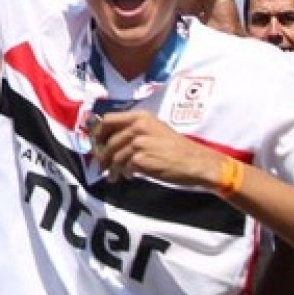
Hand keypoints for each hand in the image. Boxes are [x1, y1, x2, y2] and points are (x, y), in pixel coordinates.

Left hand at [87, 111, 222, 187]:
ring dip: (112, 169)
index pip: (108, 119)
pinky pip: (124, 167)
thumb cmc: (178, 149)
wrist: (196, 162)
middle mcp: (139, 126)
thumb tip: (111, 142)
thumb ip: (135, 132)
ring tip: (114, 176)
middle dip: (102, 156)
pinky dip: (124, 174)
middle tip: (101, 166)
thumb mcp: (156, 131)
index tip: (97, 144)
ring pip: (114, 156)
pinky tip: (130, 177)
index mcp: (141, 117)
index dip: (99, 133)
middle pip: (108, 141)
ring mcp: (139, 142)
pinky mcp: (141, 158)